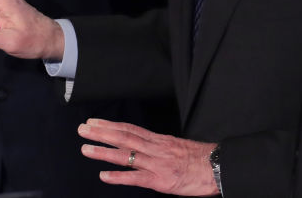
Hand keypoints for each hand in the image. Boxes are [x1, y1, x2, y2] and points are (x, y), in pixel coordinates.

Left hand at [78, 118, 218, 195]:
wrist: (218, 168)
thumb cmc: (200, 159)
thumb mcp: (178, 146)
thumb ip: (159, 146)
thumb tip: (144, 146)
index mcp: (159, 139)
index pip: (130, 129)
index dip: (110, 125)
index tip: (94, 121)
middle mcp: (155, 148)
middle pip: (124, 137)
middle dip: (101, 133)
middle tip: (82, 129)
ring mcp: (157, 164)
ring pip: (126, 155)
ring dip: (104, 151)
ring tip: (85, 149)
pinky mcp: (161, 180)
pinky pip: (137, 178)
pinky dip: (119, 177)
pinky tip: (104, 176)